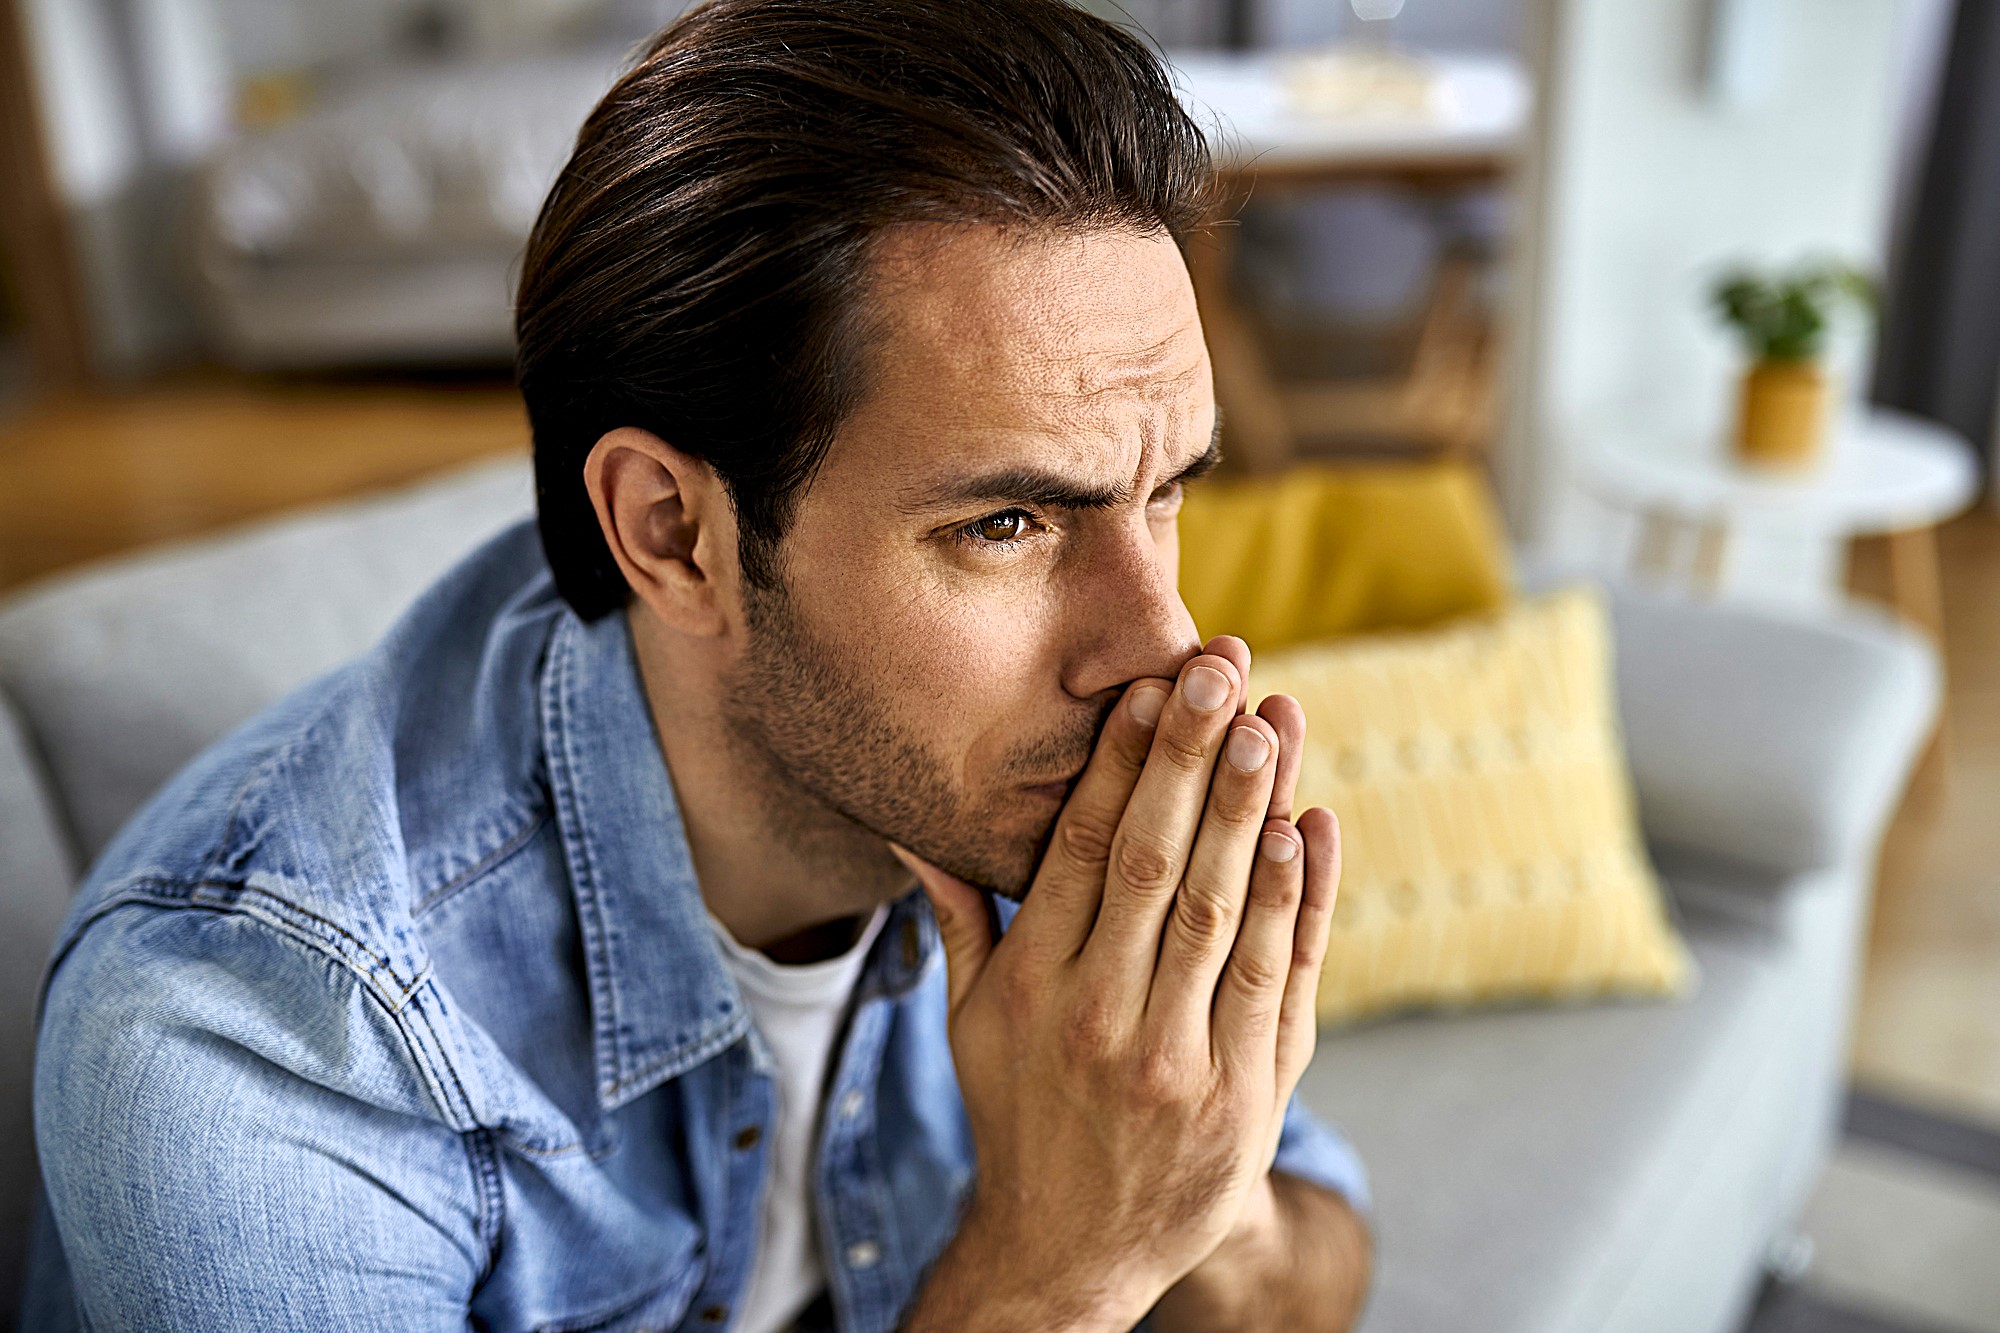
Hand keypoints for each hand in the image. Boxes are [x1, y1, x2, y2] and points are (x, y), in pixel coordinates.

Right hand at [897, 637, 1341, 1331]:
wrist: (1072, 1252)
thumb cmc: (1018, 1112)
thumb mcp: (971, 1021)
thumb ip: (959, 918)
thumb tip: (914, 827)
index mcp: (1034, 987)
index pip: (1085, 850)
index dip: (1120, 762)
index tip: (1147, 687)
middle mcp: (1104, 1018)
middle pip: (1157, 862)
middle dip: (1191, 756)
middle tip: (1220, 667)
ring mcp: (1182, 1059)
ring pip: (1225, 911)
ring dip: (1254, 808)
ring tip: (1272, 720)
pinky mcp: (1248, 1094)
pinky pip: (1279, 980)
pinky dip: (1298, 902)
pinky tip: (1309, 827)